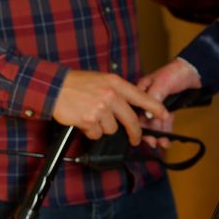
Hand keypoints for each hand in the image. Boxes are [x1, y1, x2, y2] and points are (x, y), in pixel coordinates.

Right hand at [52, 70, 168, 145]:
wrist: (54, 87)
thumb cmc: (77, 83)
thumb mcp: (102, 80)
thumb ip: (117, 92)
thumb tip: (131, 106)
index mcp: (116, 84)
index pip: (141, 96)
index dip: (155, 107)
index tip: (164, 114)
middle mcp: (111, 95)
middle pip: (131, 120)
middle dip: (135, 133)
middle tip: (136, 139)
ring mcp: (100, 108)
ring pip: (112, 129)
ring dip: (103, 128)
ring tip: (92, 117)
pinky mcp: (90, 120)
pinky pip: (97, 134)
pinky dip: (91, 131)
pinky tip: (84, 121)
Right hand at [137, 58, 200, 147]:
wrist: (195, 71)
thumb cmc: (176, 72)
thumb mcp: (163, 83)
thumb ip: (154, 97)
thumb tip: (146, 114)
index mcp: (141, 90)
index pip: (135, 110)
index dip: (138, 124)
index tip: (142, 135)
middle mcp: (147, 98)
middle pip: (144, 119)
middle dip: (149, 132)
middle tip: (154, 143)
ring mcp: (158, 104)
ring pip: (155, 122)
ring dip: (158, 134)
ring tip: (163, 143)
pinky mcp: (168, 107)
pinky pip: (164, 121)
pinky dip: (166, 130)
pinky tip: (167, 139)